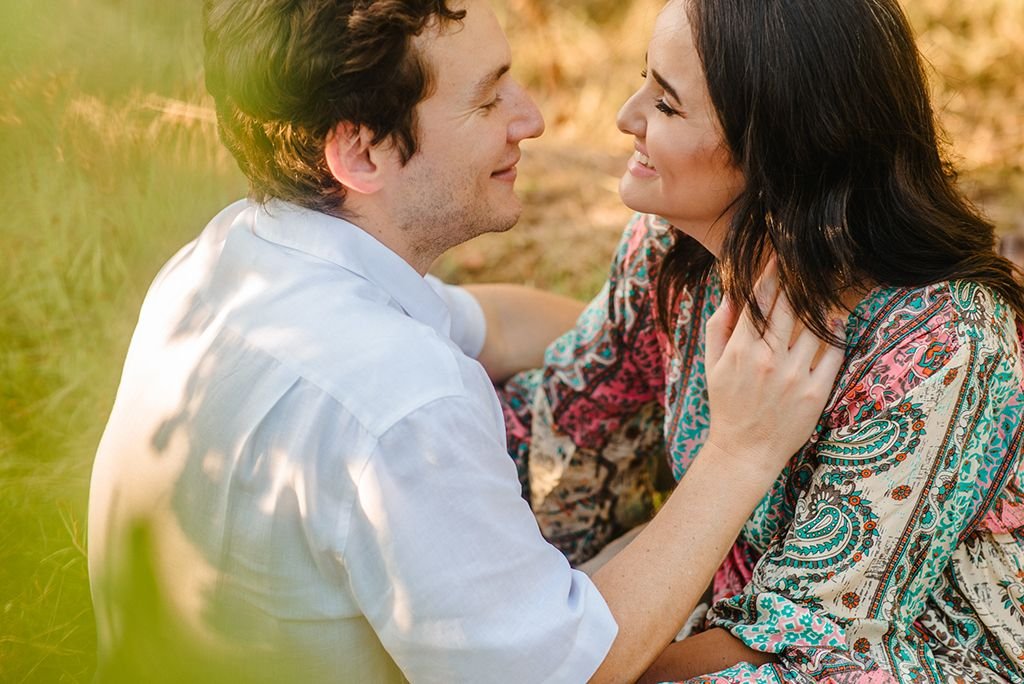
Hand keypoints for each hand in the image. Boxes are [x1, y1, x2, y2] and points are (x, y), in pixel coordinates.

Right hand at [703, 261, 844, 476]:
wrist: (745, 451)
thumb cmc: (726, 404)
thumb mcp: (711, 365)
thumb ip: (719, 326)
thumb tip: (731, 293)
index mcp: (740, 349)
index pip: (760, 300)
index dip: (772, 273)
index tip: (781, 254)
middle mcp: (768, 359)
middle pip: (791, 305)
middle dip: (799, 280)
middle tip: (809, 263)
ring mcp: (795, 376)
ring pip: (815, 325)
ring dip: (821, 304)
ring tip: (824, 292)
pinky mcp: (816, 392)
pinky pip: (834, 352)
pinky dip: (837, 332)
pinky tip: (835, 322)